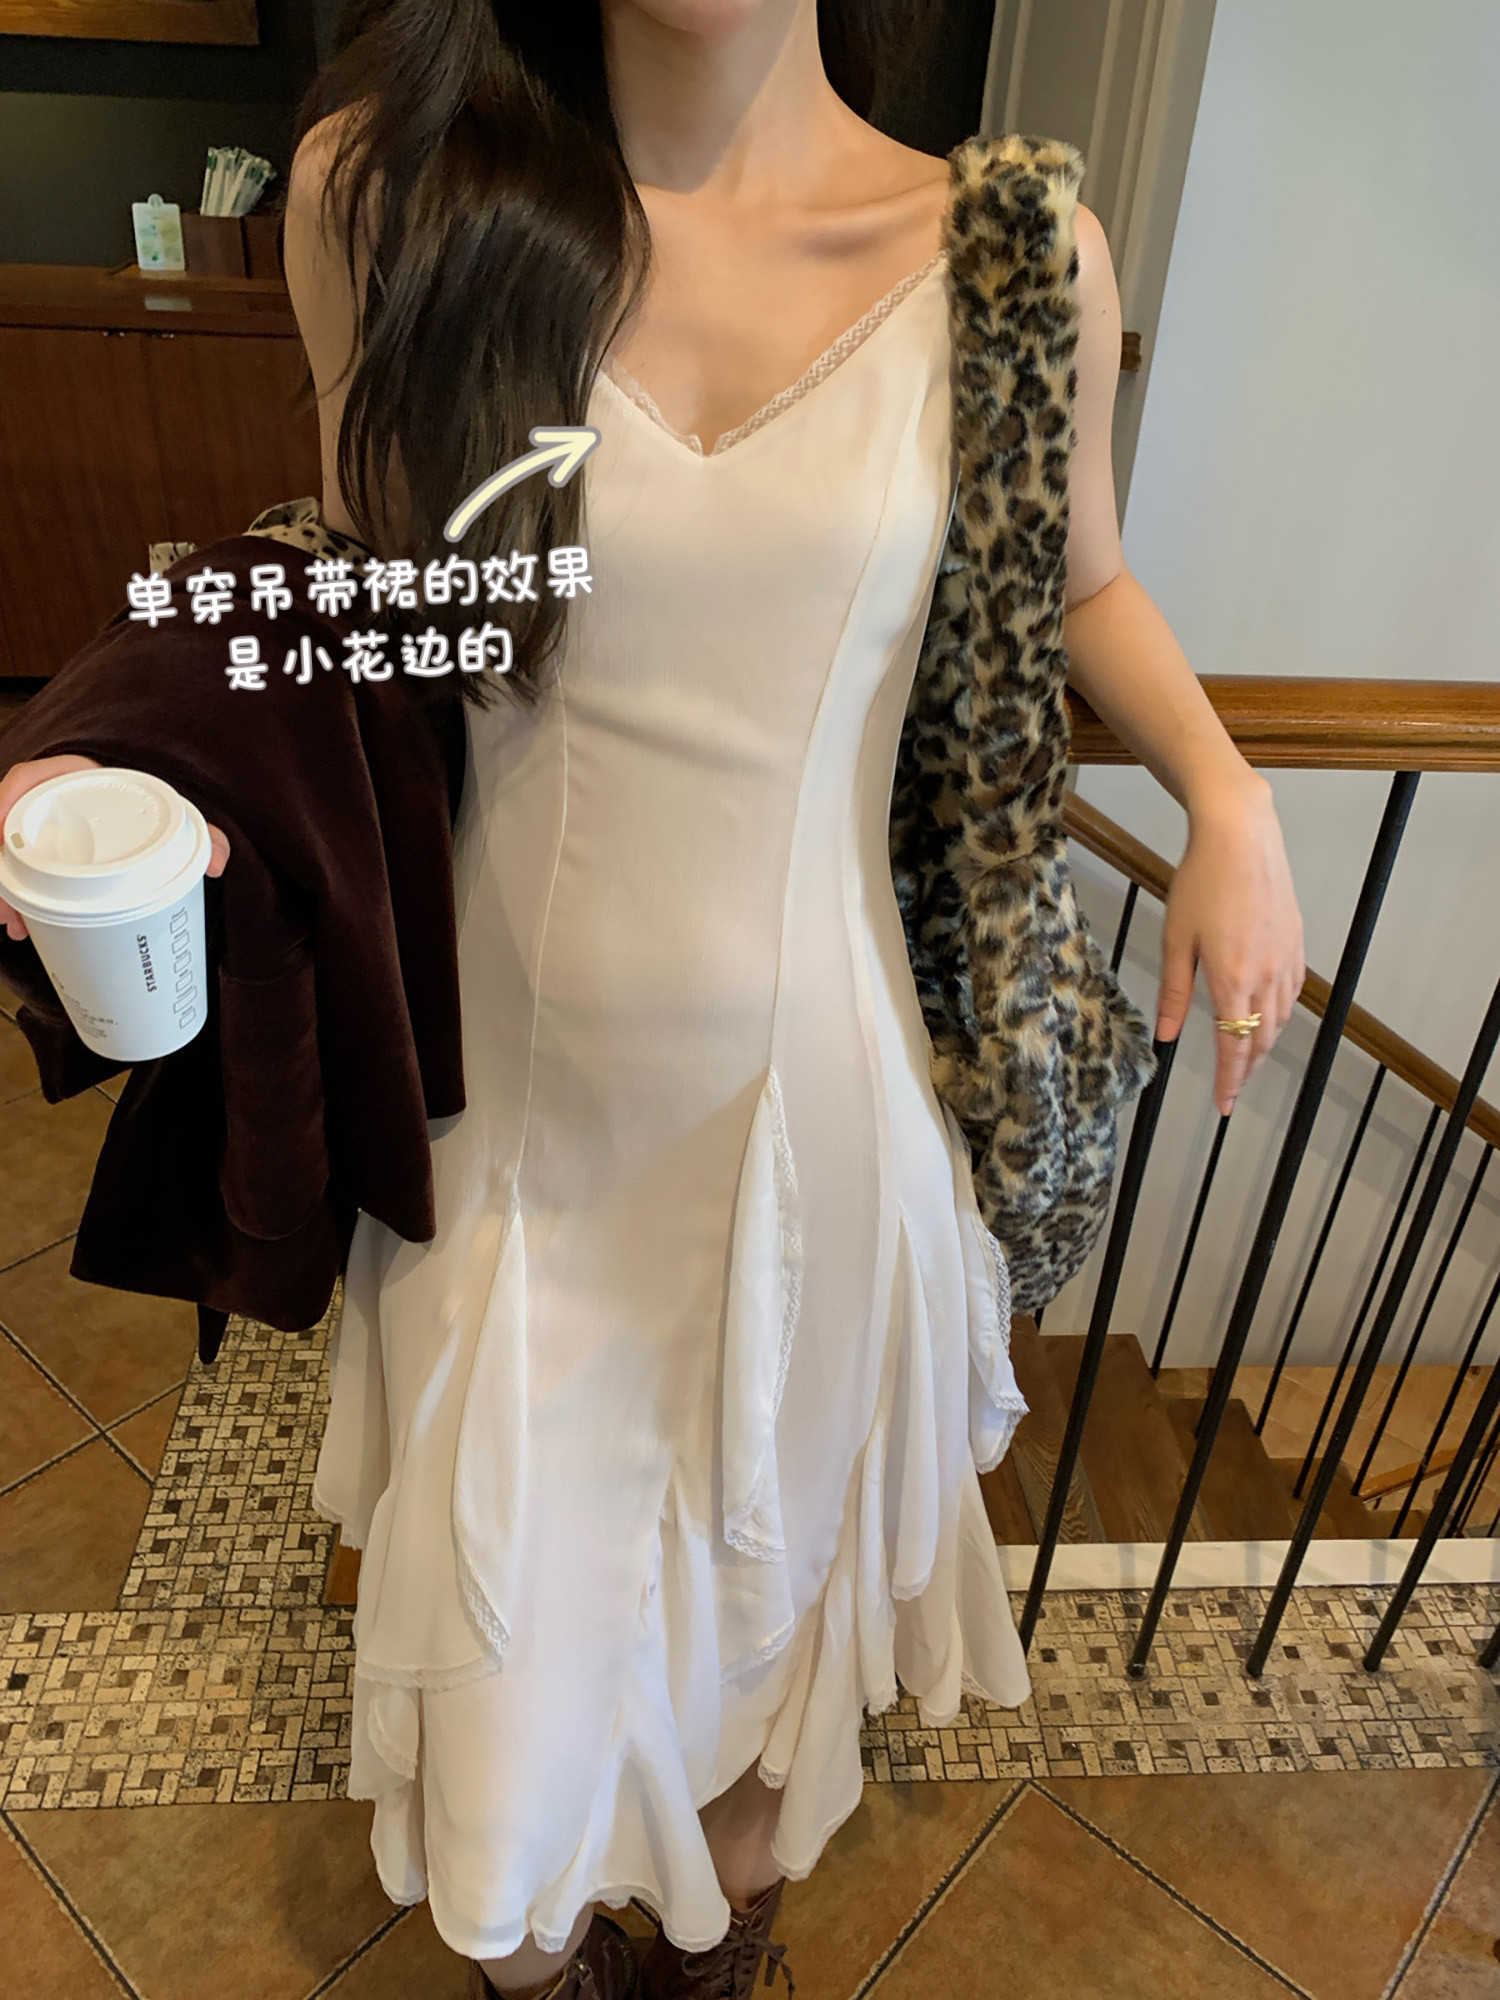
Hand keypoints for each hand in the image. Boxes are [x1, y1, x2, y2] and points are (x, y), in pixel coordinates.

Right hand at [0, 756, 230, 941]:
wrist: (147, 818)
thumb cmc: (151, 810)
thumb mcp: (174, 816)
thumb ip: (201, 834)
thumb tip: (219, 863)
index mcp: (74, 777)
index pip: (28, 777)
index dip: (8, 799)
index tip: (0, 830)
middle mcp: (51, 800)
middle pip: (10, 826)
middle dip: (2, 866)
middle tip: (8, 904)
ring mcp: (43, 829)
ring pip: (11, 856)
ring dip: (5, 891)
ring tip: (15, 925)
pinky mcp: (42, 853)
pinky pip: (18, 872)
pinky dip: (17, 899)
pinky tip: (21, 927)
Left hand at [1155, 774, 1305, 1114]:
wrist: (1241, 837)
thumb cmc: (1201, 883)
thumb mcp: (1175, 939)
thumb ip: (1172, 990)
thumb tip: (1165, 1035)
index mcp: (1233, 980)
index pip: (1233, 1046)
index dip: (1229, 1079)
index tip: (1224, 1105)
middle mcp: (1266, 975)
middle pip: (1262, 1039)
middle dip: (1247, 1068)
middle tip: (1232, 1088)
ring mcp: (1286, 958)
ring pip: (1281, 1018)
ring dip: (1264, 1044)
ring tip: (1247, 1059)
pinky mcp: (1296, 942)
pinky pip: (1292, 992)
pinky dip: (1280, 1014)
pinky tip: (1268, 1016)